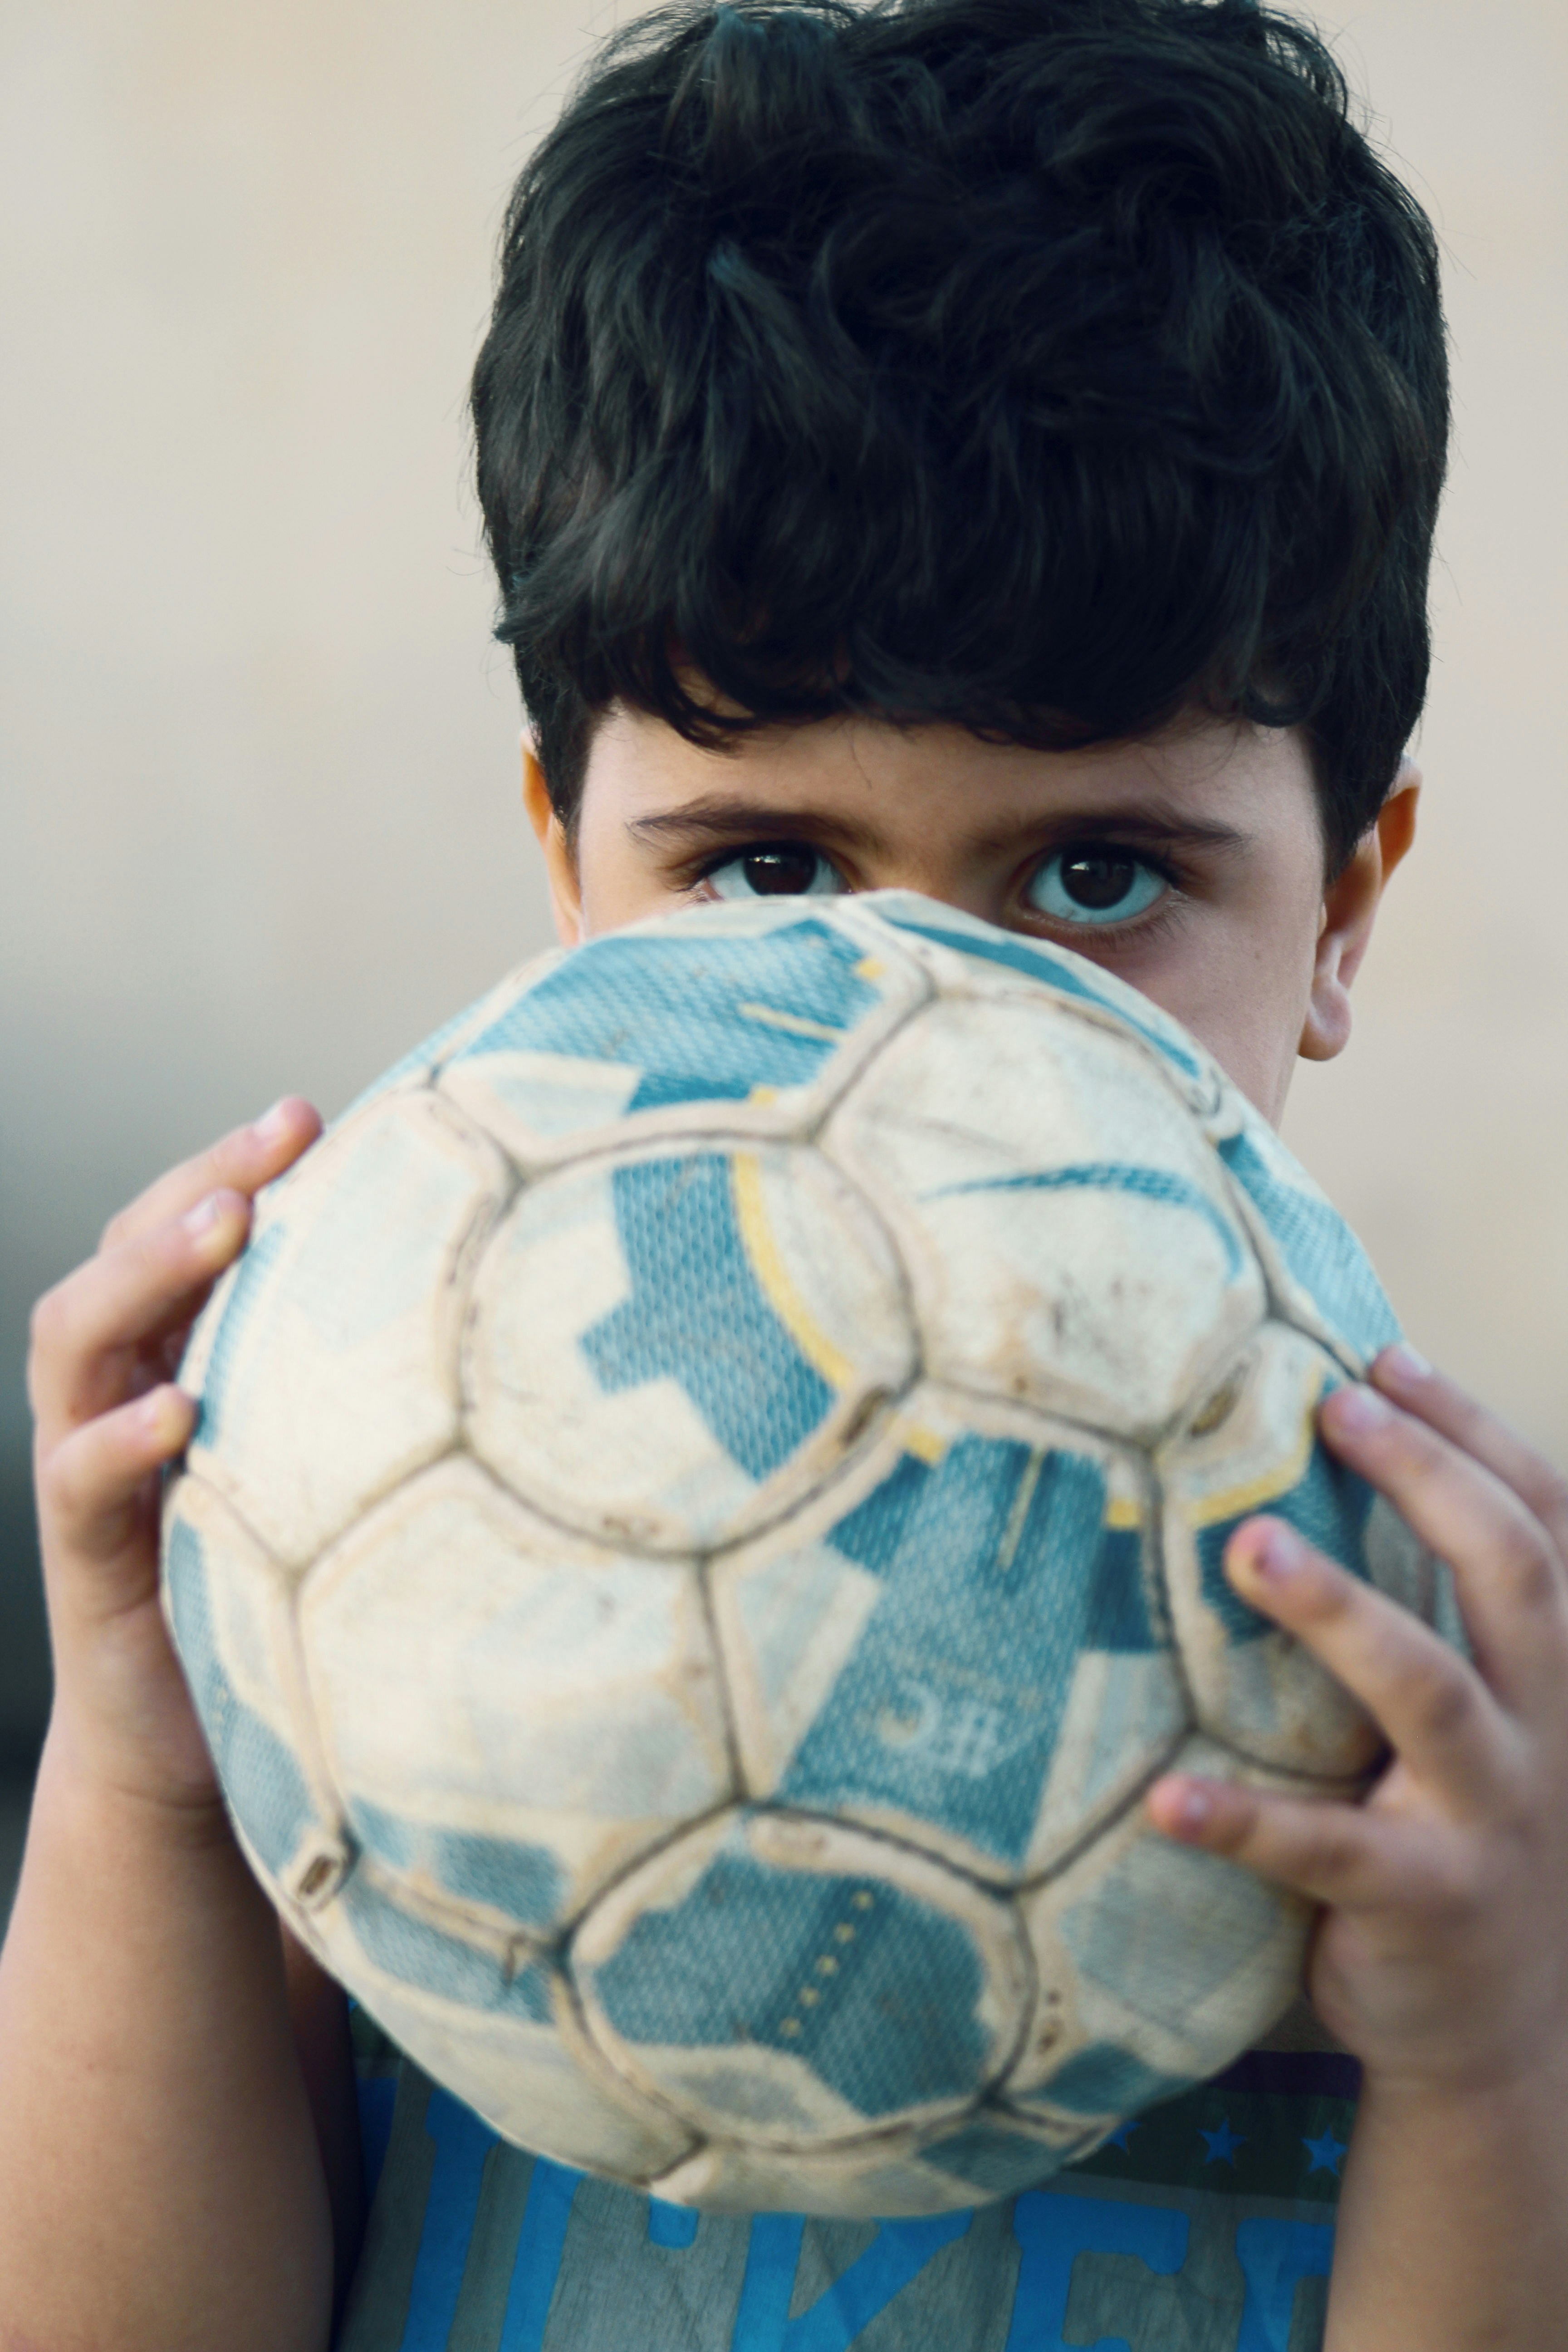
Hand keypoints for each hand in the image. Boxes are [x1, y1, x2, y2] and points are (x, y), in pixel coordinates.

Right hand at [27, 1100, 320, 1815]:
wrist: (200, 1744)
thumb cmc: (287, 1582)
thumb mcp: (331, 1466)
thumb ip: (367, 1390)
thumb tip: (516, 1306)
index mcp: (179, 1350)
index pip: (185, 1226)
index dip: (235, 1161)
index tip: (311, 1109)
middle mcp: (122, 1389)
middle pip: (127, 1253)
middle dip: (198, 1183)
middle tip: (278, 1135)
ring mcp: (89, 1464)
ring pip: (79, 1341)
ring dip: (149, 1273)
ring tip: (227, 1227)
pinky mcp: (85, 1556)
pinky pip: (79, 1479)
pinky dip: (119, 1440)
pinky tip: (177, 1413)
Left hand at [1147, 1346, 1567, 2100]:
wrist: (1501, 2036)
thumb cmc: (1457, 1830)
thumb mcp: (1485, 1718)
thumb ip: (1437, 1620)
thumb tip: (1316, 1475)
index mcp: (1553, 1672)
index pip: (1544, 1522)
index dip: (1473, 1431)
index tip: (1385, 1354)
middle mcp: (1542, 1729)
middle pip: (1512, 1574)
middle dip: (1427, 1477)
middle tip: (1330, 1407)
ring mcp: (1487, 1817)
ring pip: (1429, 1691)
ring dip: (1340, 1612)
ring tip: (1248, 1548)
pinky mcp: (1419, 1902)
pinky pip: (1325, 1851)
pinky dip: (1244, 1820)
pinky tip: (1166, 1796)